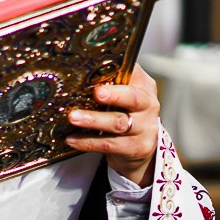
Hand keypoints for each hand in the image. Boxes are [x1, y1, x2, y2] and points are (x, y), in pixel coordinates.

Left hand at [65, 66, 161, 185]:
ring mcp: (145, 128)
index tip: (100, 70)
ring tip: (73, 117)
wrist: (141, 146)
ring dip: (94, 120)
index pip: (133, 73)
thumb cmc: (123, 112)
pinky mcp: (137, 148)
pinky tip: (72, 139)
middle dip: (115, 95)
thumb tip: (76, 72)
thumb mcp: (122, 94)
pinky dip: (88, 142)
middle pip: (133, 98)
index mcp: (144, 86)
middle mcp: (148, 105)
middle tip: (97, 93)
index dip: (119, 70)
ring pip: (118, 123)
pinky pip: (109, 144)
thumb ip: (108, 82)